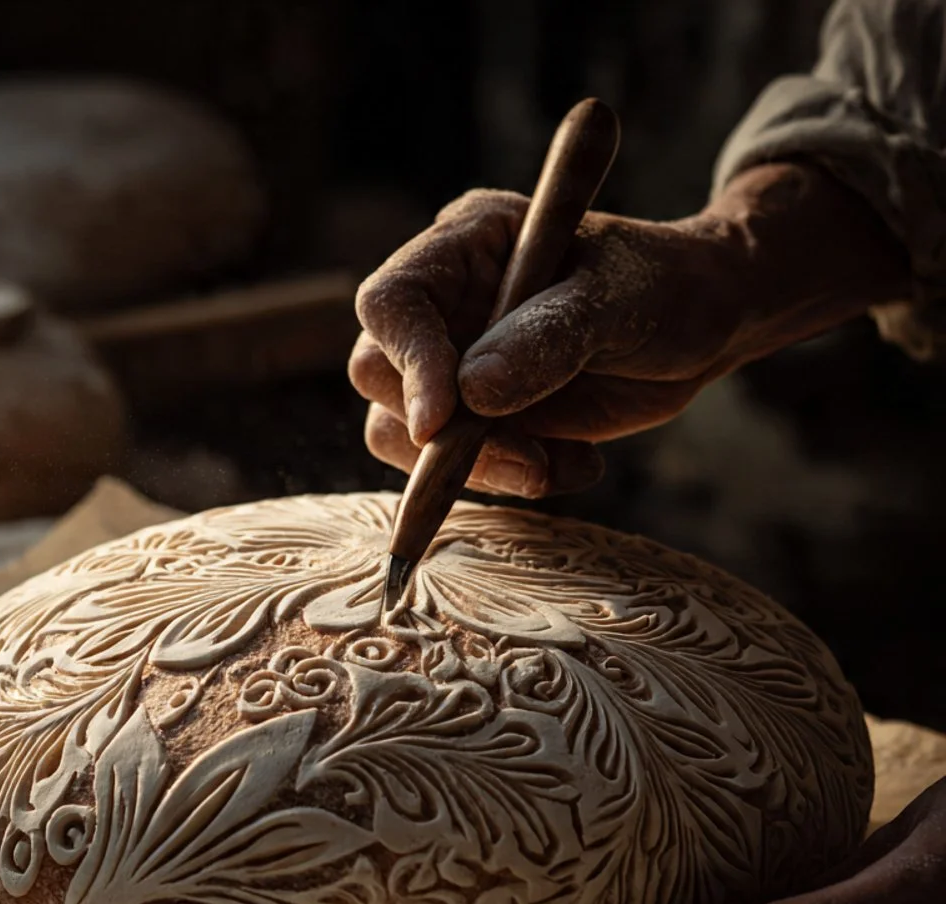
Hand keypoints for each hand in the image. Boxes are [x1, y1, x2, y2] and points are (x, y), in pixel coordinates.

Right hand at [350, 163, 910, 497]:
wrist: (702, 324)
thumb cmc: (665, 287)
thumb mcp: (622, 299)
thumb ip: (551, 339)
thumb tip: (470, 393)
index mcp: (465, 245)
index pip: (391, 303)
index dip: (407, 364)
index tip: (443, 425)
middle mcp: (442, 305)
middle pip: (378, 376)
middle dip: (443, 434)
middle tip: (528, 461)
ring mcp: (451, 364)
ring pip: (404, 435)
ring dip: (479, 467)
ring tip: (559, 464)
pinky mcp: (473, 419)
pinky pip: (454, 468)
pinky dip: (512, 481)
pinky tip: (576, 462)